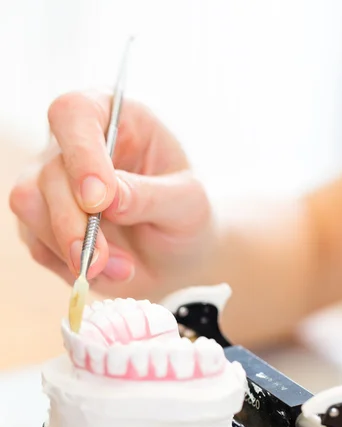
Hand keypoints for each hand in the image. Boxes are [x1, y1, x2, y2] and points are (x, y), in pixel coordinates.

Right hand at [9, 91, 212, 299]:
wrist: (177, 255)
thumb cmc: (186, 215)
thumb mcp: (187, 203)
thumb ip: (150, 196)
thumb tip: (108, 200)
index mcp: (114, 119)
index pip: (75, 113)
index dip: (80, 154)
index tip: (99, 200)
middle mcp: (75, 146)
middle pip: (47, 171)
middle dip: (72, 222)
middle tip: (99, 259)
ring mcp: (54, 185)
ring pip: (29, 205)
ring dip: (70, 247)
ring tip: (120, 269)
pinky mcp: (45, 224)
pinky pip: (38, 243)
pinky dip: (71, 266)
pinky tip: (108, 272)